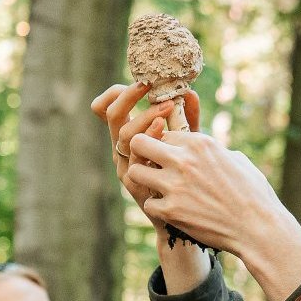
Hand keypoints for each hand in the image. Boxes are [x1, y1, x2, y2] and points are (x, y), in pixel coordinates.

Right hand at [91, 82, 201, 228]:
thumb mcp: (188, 144)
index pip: (110, 109)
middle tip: (148, 86)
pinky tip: (163, 130)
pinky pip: (135, 161)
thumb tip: (189, 92)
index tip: (140, 82)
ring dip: (144, 117)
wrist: (190, 218)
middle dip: (130, 98)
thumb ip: (187, 120)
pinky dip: (148, 142)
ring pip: (124, 136)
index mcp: (132, 137)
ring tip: (165, 108)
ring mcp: (128, 168)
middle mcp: (124, 150)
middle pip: (114, 117)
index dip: (117, 93)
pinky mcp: (137, 185)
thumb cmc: (188, 177)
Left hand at [123, 129, 285, 259]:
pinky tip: (172, 211)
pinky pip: (148, 204)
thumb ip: (214, 151)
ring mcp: (174, 186)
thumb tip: (204, 149)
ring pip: (135, 173)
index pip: (162, 132)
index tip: (170, 156)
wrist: (257, 227)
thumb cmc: (253, 193)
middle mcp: (183, 160)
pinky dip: (158, 209)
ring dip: (144, 180)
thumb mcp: (236, 159)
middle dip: (142, 154)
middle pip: (139, 143)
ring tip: (158, 189)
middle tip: (151, 167)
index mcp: (200, 144)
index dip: (164, 145)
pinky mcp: (171, 211)